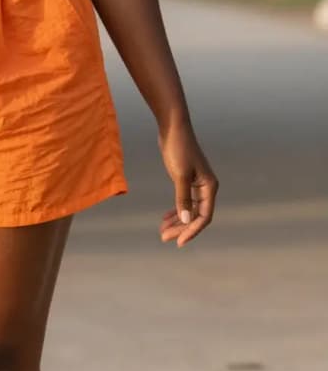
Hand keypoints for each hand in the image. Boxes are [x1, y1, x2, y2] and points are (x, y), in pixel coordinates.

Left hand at [158, 120, 217, 246]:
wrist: (173, 128)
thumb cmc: (178, 149)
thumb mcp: (180, 175)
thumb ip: (183, 198)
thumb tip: (185, 219)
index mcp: (209, 187)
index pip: (203, 216)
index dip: (191, 231)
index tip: (178, 242)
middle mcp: (206, 187)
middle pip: (195, 216)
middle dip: (181, 228)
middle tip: (164, 238)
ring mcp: (196, 184)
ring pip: (189, 209)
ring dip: (177, 221)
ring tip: (162, 231)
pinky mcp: (186, 180)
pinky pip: (183, 201)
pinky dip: (175, 210)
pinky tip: (165, 218)